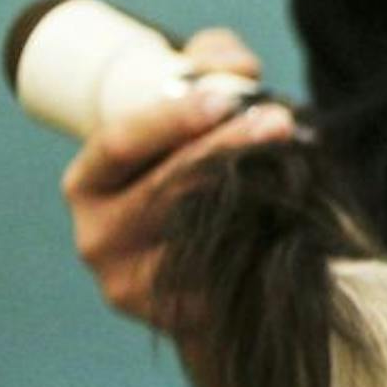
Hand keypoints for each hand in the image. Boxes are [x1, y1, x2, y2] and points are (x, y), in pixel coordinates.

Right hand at [59, 27, 294, 326]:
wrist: (205, 264)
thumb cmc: (193, 167)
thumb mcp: (192, 112)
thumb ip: (210, 70)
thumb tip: (239, 68)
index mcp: (89, 183)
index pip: (120, 145)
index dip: (171, 120)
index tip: (226, 98)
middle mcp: (100, 238)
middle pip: (167, 191)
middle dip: (226, 151)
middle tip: (278, 121)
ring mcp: (135, 285)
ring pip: (199, 234)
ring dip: (253, 193)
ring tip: (297, 157)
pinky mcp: (180, 318)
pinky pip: (225, 275)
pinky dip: (262, 240)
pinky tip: (296, 212)